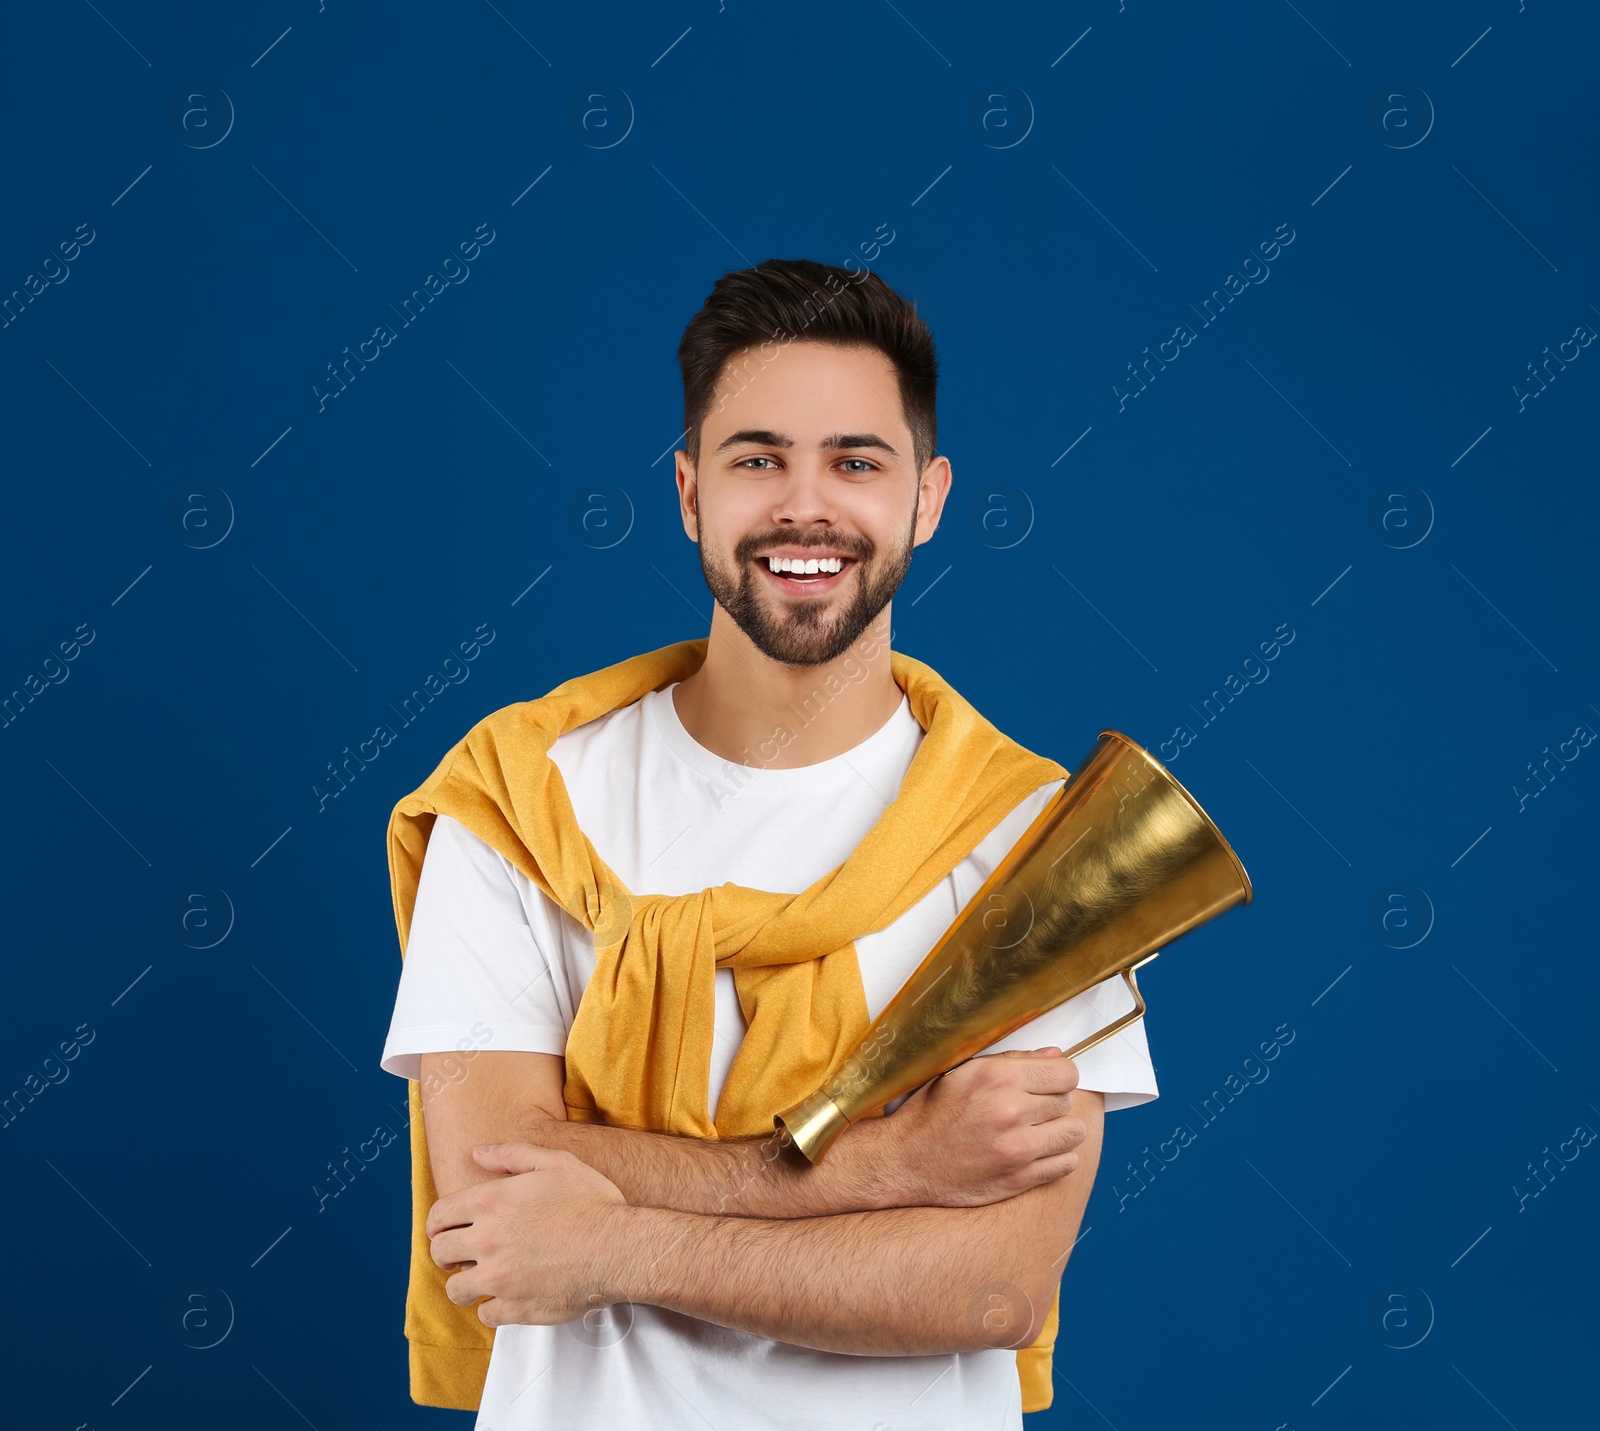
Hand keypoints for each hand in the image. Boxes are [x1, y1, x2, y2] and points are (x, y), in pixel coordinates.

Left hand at [425, 1141, 629, 1326]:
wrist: (619, 1248)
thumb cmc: (592, 1202)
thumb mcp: (557, 1163)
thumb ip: (513, 1153)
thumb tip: (478, 1153)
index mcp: (491, 1202)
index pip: (438, 1216)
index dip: (438, 1223)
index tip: (445, 1230)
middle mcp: (487, 1240)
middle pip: (440, 1252)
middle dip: (446, 1252)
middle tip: (461, 1254)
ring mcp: (498, 1278)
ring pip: (455, 1289)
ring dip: (463, 1283)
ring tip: (479, 1279)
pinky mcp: (514, 1308)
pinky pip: (485, 1314)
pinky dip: (493, 1307)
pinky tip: (508, 1296)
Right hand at [869, 1048, 1086, 1207]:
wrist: (906, 1161)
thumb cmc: (932, 1113)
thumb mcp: (963, 1073)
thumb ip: (1012, 1061)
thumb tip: (1054, 1055)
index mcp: (998, 1077)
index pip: (1066, 1072)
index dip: (1059, 1077)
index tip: (1047, 1083)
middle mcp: (1011, 1110)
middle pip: (1068, 1101)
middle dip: (1052, 1103)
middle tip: (1030, 1109)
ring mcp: (1018, 1148)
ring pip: (1074, 1133)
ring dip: (1060, 1131)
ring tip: (1038, 1131)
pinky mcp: (1019, 1179)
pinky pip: (1066, 1164)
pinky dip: (1057, 1158)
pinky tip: (1035, 1153)